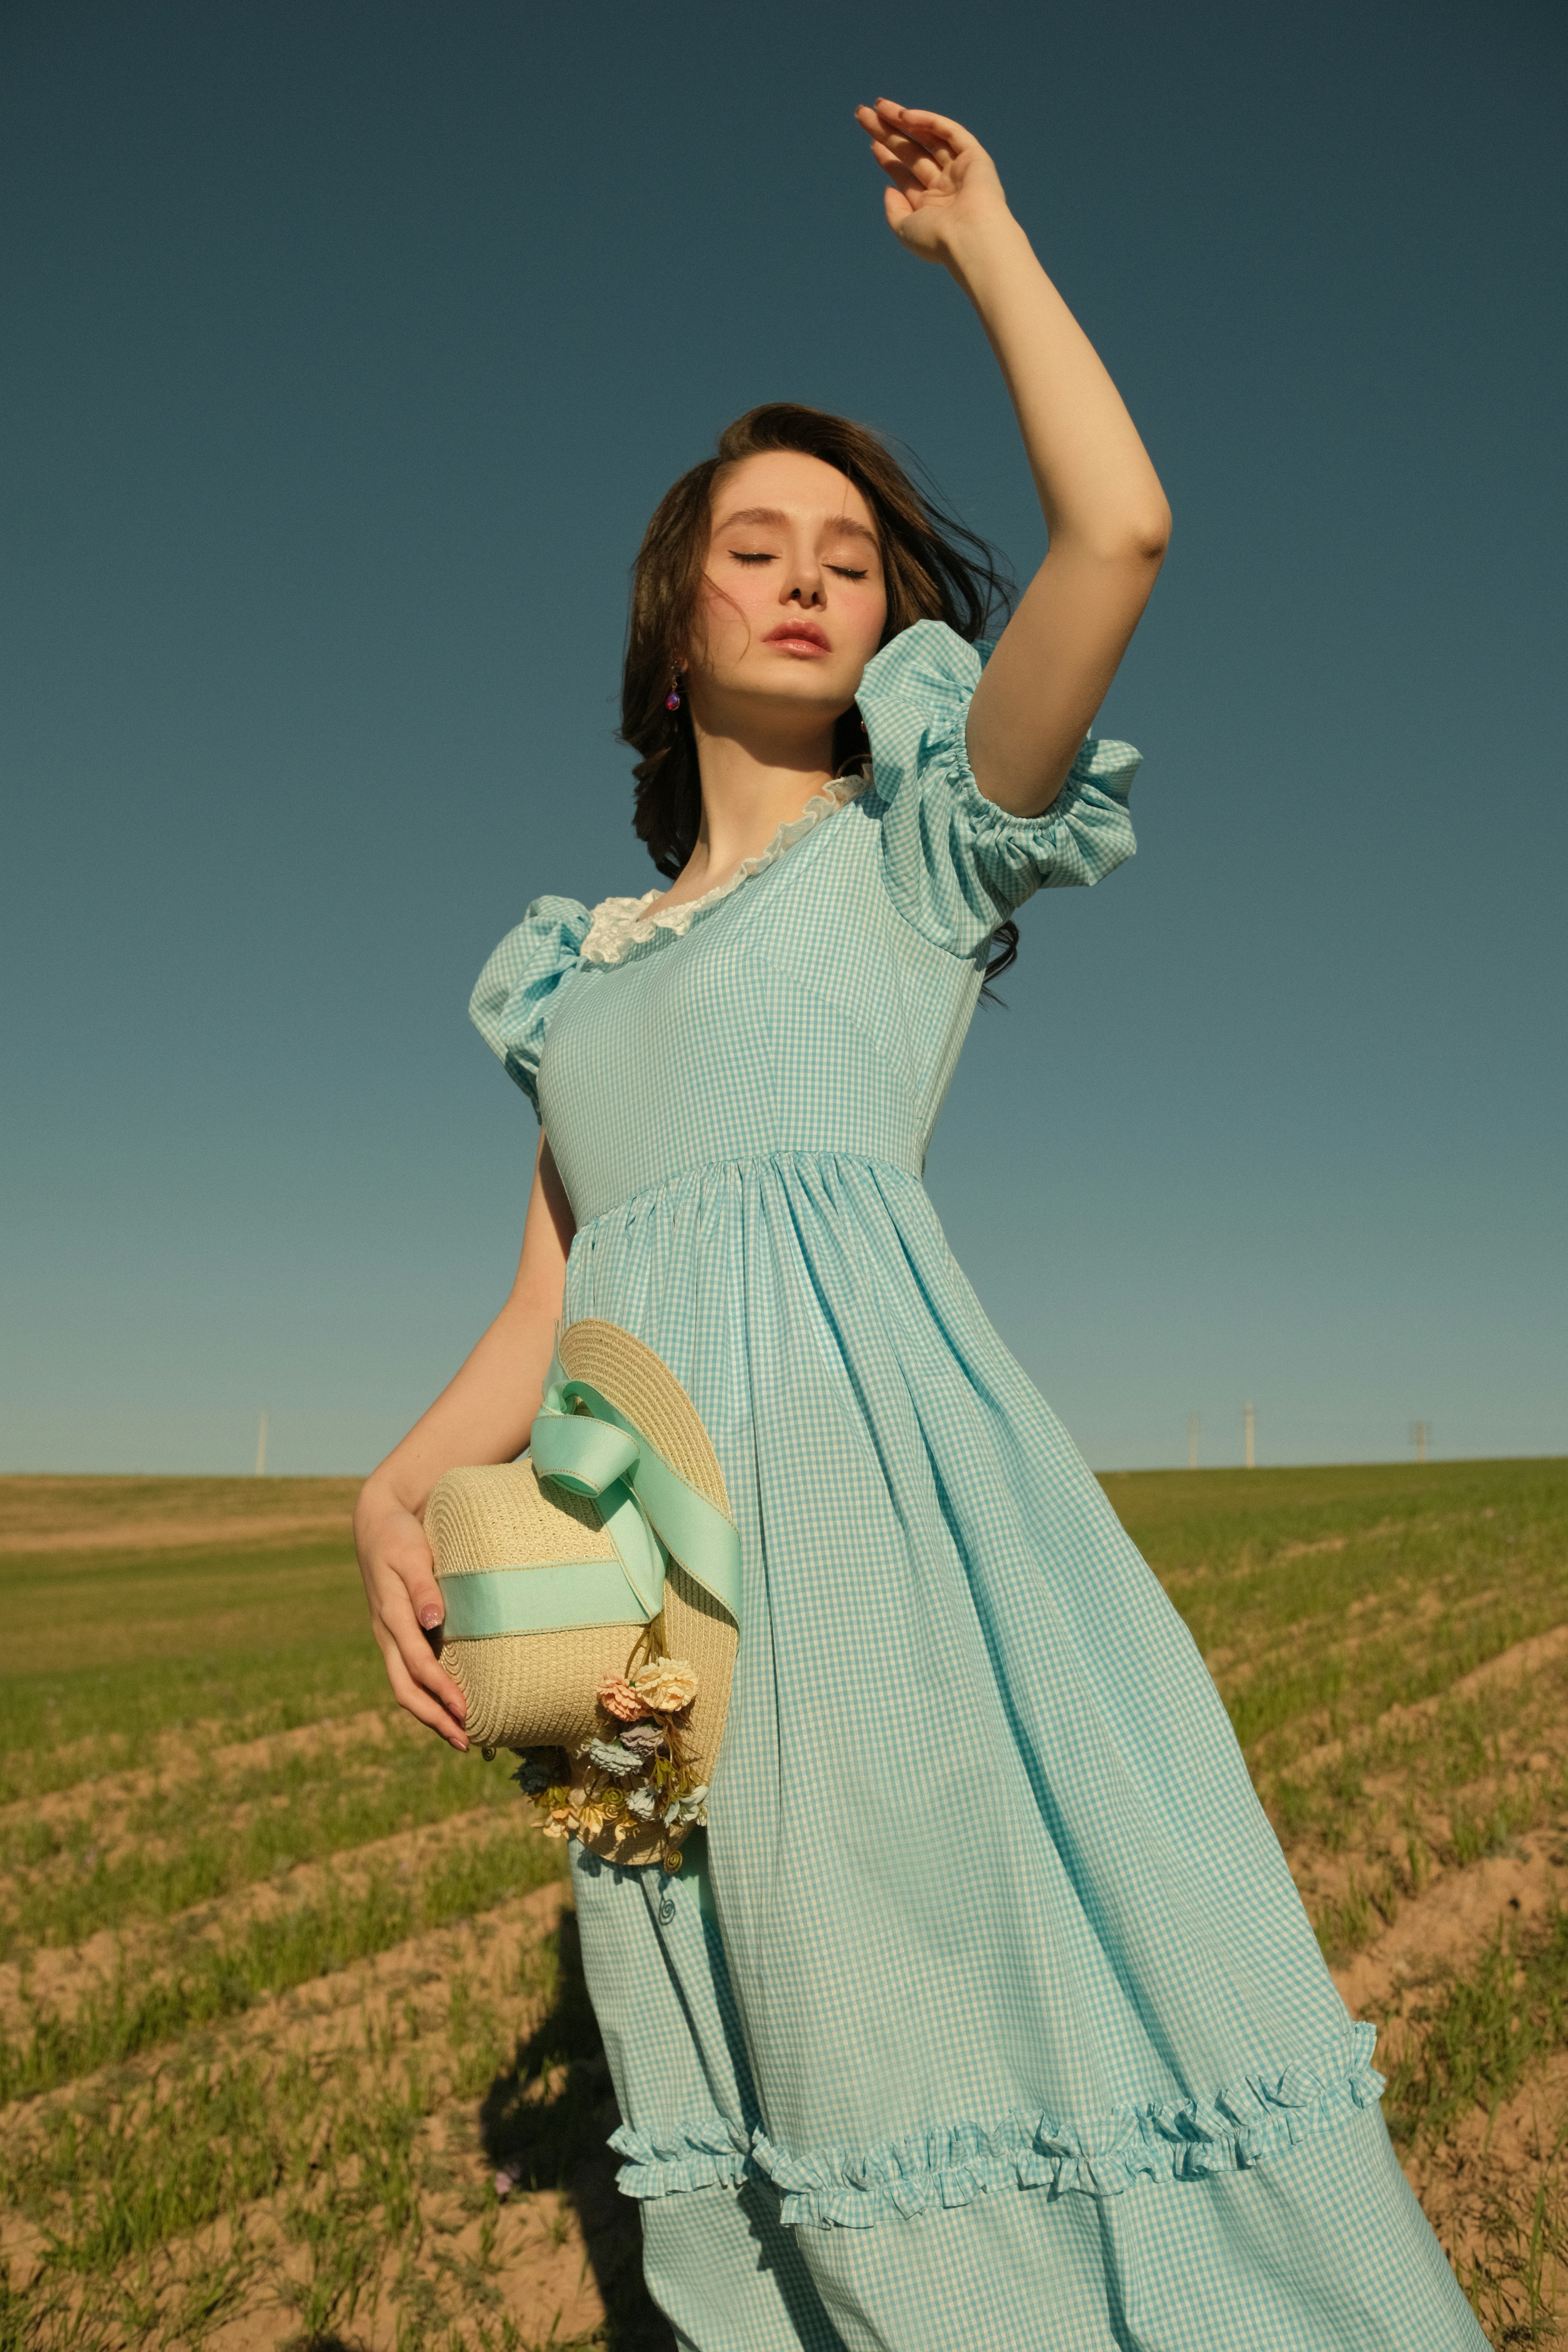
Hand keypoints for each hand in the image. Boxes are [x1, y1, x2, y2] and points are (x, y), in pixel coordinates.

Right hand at [354, 1476, 468, 1750]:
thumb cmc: (399, 1536)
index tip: (465, 1712)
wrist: (377, 1522)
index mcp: (391, 1616)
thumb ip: (423, 1587)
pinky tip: (448, 1705)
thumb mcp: (411, 1555)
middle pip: (406, 1688)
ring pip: (405, 1686)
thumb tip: (433, 1622)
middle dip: (434, 1718)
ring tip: (460, 1735)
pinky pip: (408, 1673)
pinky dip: (428, 1694)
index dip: (441, 1690)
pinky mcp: (396, 1633)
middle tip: (466, 1742)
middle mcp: (387, 1633)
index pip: (417, 1664)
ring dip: (431, 1713)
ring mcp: (389, 1635)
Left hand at [853, 100, 1012, 267]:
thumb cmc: (937, 240)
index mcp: (930, 205)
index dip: (887, 156)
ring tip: (878, 105)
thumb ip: (894, 210)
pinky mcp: (975, 157)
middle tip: (863, 113)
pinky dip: (928, 121)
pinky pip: (949, 132)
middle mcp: (945, 185)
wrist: (970, 238)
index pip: (905, 174)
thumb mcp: (905, 229)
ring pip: (928, 136)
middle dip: (888, 132)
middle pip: (912, 151)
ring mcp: (960, 170)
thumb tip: (888, 189)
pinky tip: (904, 116)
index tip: (871, 142)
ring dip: (903, 119)